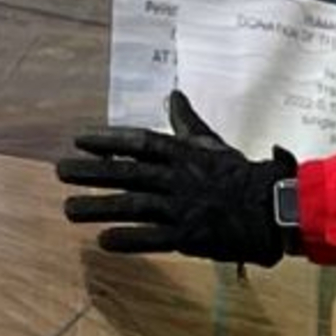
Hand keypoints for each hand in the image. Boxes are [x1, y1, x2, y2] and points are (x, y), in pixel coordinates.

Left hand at [58, 92, 297, 265]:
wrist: (274, 209)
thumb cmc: (242, 174)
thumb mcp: (213, 143)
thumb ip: (187, 123)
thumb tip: (174, 95)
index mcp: (185, 155)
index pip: (139, 143)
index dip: (107, 140)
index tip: (79, 140)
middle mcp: (179, 179)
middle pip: (128, 173)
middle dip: (91, 171)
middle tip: (61, 171)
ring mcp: (183, 208)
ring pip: (133, 205)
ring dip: (98, 207)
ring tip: (69, 209)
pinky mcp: (191, 237)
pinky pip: (152, 238)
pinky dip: (127, 239)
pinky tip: (103, 241)